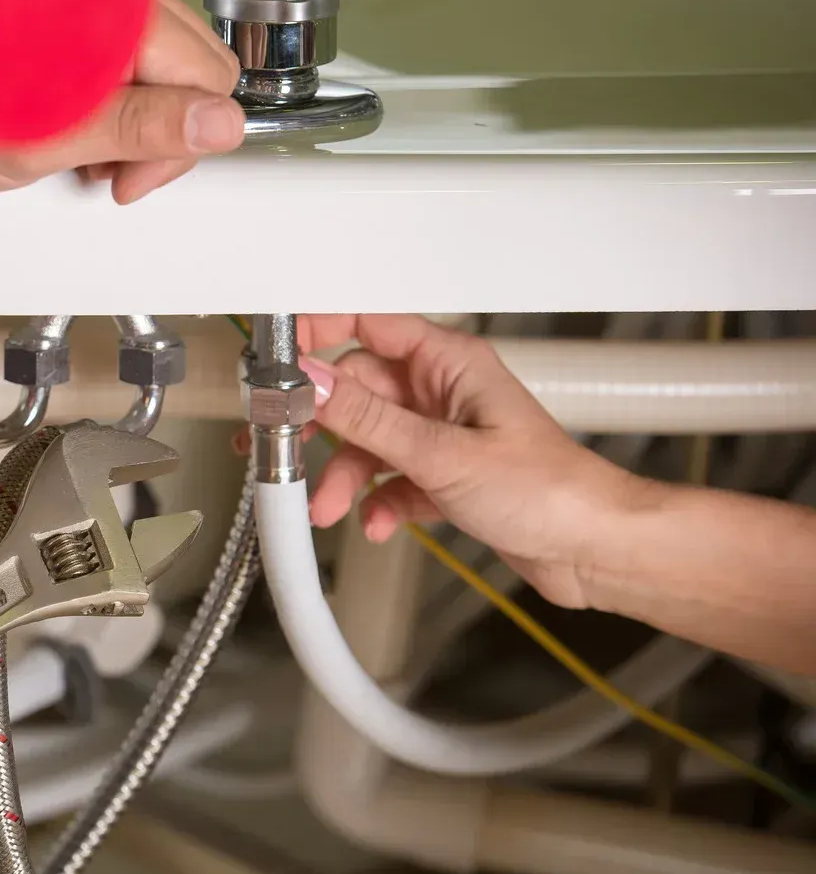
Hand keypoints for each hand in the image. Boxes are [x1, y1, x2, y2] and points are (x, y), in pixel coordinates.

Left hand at [0, 0, 242, 203]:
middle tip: (104, 171)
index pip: (211, 80)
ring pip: (154, 60)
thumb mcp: (46, 138)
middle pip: (191, 65)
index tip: (127, 182)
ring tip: (74, 148)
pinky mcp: (58, 8)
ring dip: (128, 115)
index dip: (176, 147)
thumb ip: (141, 128)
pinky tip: (59, 119)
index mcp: (120, 9)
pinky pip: (111, 51)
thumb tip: (218, 126)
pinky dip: (98, 93)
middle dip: (159, 130)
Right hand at [296, 315, 643, 610]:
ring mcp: (442, 434)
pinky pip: (389, 478)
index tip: (278, 359)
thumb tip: (310, 381)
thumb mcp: (441, 453)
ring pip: (367, 440)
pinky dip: (376, 501)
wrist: (595, 549)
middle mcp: (442, 391)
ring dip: (343, 474)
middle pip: (355, 391)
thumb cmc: (552, 490)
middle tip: (282, 447)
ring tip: (329, 505)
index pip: (366, 324)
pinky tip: (378, 521)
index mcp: (449, 362)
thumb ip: (366, 418)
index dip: (317, 333)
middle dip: (320, 426)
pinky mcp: (443, 475)